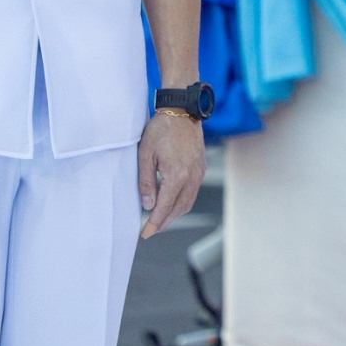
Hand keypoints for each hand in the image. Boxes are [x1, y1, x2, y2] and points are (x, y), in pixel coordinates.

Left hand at [137, 111, 205, 238]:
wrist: (181, 112)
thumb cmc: (161, 130)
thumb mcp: (145, 155)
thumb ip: (146, 182)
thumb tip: (148, 205)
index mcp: (177, 175)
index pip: (165, 207)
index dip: (154, 223)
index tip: (145, 233)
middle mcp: (192, 177)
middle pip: (178, 209)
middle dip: (164, 222)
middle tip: (150, 230)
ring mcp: (199, 172)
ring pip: (188, 202)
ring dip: (174, 214)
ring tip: (160, 219)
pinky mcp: (201, 168)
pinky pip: (192, 192)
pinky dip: (182, 202)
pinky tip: (171, 202)